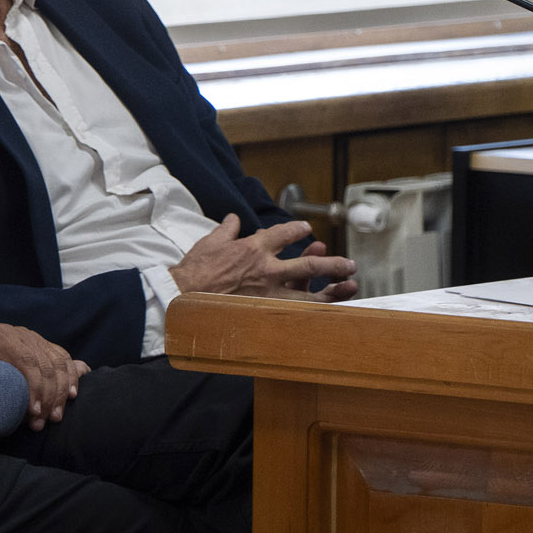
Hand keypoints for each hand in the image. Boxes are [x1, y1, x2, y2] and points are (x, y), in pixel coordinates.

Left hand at [0, 315, 89, 430]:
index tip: (34, 412)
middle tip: (43, 422)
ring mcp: (33, 338)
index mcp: (0, 335)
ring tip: (56, 415)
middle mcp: (21, 334)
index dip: (34, 387)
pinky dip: (72, 375)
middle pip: (46, 364)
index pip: (26, 360)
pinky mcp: (40, 344)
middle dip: (49, 397)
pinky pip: (62, 357)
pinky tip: (73, 394)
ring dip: (62, 390)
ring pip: (58, 362)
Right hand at [170, 214, 358, 301]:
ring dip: (332, 291)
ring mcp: (268, 293)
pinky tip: (328, 313)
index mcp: (253, 248)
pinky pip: (294, 312)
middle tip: (349, 264)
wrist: (183, 294)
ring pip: (308, 293)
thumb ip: (226, 230)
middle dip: (331, 263)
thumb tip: (232, 219)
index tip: (306, 228)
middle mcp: (267, 269)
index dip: (297, 230)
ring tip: (350, 287)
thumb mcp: (209, 242)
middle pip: (308, 264)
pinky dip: (312, 312)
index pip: (282, 234)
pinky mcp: (263, 311)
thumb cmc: (194, 269)